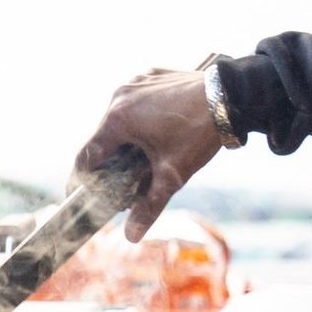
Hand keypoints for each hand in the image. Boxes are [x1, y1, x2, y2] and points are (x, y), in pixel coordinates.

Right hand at [74, 68, 223, 242]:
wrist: (230, 98)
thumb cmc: (198, 134)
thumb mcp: (172, 175)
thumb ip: (148, 206)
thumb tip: (131, 236)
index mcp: (117, 119)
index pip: (87, 155)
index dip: (82, 180)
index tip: (81, 196)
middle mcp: (120, 96)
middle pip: (103, 137)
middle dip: (110, 162)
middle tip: (123, 182)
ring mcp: (135, 82)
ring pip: (119, 117)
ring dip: (124, 139)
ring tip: (143, 159)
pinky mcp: (151, 75)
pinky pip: (136, 101)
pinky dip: (140, 118)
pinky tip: (157, 133)